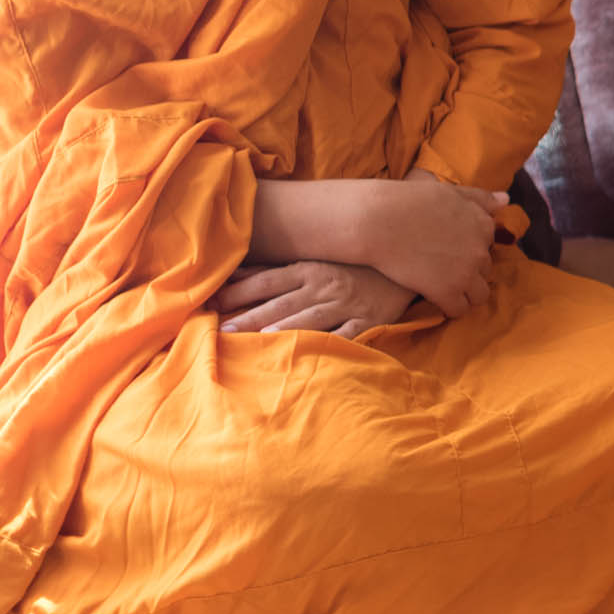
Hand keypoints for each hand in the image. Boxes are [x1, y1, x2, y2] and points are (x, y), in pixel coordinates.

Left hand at [208, 261, 420, 336]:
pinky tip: (313, 350)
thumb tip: (232, 273)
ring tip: (258, 341)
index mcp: (307, 270)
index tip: (210, 303)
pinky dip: (330, 343)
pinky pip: (348, 335)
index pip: (265, 282)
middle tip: (221, 331)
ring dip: (283, 329)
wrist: (404, 264)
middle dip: (249, 317)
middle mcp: (323, 286)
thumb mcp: (312, 263)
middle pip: (280, 304)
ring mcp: (346, 304)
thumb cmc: (350, 267)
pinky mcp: (368, 321)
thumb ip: (274, 270)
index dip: (237, 292)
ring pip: (309, 319)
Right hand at [354, 171, 505, 316]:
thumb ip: (479, 198)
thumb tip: (506, 201)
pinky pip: (459, 310)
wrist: (376, 221)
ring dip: (464, 293)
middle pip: (485, 270)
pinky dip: (449, 307)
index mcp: (483, 225)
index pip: (488, 245)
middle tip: (443, 269)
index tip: (450, 250)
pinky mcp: (447, 291)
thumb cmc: (407, 201)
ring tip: (444, 289)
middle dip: (468, 271)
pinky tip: (435, 300)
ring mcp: (465, 273)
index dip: (468, 249)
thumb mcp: (449, 192)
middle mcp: (480, 250)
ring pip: (479, 295)